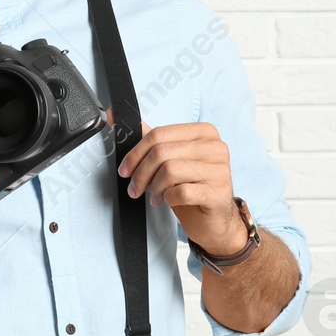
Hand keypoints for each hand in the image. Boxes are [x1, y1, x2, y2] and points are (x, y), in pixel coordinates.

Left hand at [110, 111, 244, 255]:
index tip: (125, 169)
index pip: (159, 133)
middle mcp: (215, 147)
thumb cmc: (191, 187)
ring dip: (153, 187)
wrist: (212, 219)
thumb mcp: (170, 160)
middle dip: (140, 173)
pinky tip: (170, 200)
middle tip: (135, 188)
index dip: (135, 153)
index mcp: (203, 132)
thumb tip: (115, 116)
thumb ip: (150, 139)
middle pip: (161, 152)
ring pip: (169, 170)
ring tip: (154, 196)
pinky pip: (181, 192)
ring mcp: (220, 170)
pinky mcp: (218, 193)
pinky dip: (169, 198)